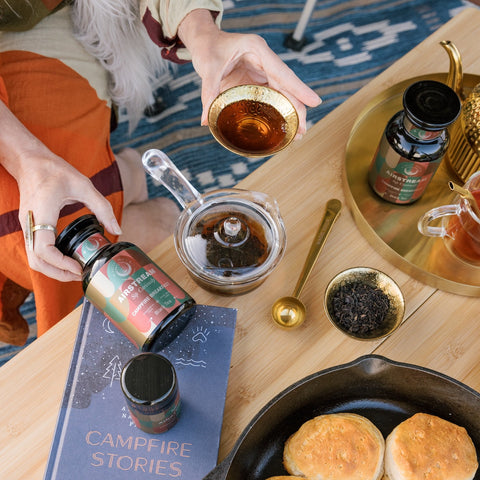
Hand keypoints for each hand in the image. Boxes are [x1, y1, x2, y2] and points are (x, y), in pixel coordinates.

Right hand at [13, 146, 121, 281]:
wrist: (29, 161)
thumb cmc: (54, 170)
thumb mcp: (84, 185)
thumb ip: (102, 208)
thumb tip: (117, 230)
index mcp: (42, 214)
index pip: (44, 250)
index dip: (61, 264)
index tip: (79, 268)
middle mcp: (30, 225)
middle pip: (37, 262)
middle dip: (58, 274)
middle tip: (81, 275)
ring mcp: (27, 227)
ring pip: (34, 260)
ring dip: (53, 270)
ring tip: (76, 270)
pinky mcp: (29, 228)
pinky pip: (36, 251)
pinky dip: (50, 261)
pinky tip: (67, 259)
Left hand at [179, 10, 320, 136]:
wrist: (205, 42)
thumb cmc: (208, 48)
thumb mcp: (207, 67)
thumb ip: (208, 92)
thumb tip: (206, 121)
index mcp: (257, 50)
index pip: (282, 72)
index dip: (299, 88)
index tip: (314, 102)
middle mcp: (264, 61)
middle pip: (287, 86)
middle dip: (297, 108)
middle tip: (302, 130)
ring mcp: (262, 71)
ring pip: (282, 93)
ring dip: (290, 112)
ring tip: (296, 134)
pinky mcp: (257, 81)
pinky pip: (271, 97)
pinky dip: (277, 111)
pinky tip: (282, 126)